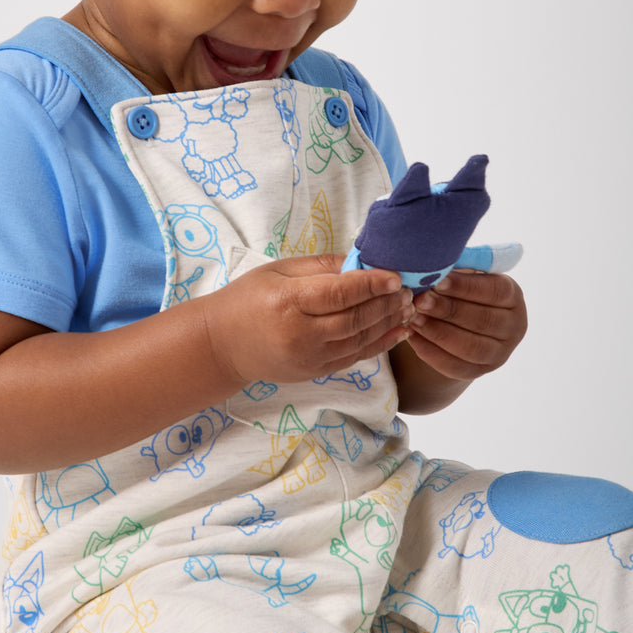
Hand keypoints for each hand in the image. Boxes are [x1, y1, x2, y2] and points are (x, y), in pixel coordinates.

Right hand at [202, 254, 412, 389]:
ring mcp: (308, 357)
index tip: (395, 276)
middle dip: (386, 304)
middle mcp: (300, 334)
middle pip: (354, 319)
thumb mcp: (278, 270)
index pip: (339, 294)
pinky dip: (379, 344)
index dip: (371, 284)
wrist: (222, 345)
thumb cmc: (248, 299)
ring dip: (388, 323)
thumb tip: (361, 261)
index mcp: (288, 302)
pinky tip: (397, 330)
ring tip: (408, 306)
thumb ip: (321, 267)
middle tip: (409, 290)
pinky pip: (354, 358)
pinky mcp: (314, 371)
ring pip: (359, 340)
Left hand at [405, 270, 526, 381]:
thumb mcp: (463, 274)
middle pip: (482, 320)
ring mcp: (500, 353)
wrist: (461, 322)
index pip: (494, 291)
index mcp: (513, 296)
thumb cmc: (459, 288)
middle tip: (419, 301)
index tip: (438, 281)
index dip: (465, 287)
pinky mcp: (480, 371)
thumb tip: (433, 262)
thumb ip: (455, 269)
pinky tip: (412, 336)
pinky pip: (455, 366)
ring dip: (438, 332)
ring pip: (470, 347)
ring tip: (413, 318)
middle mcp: (514, 326)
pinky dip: (431, 352)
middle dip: (448, 310)